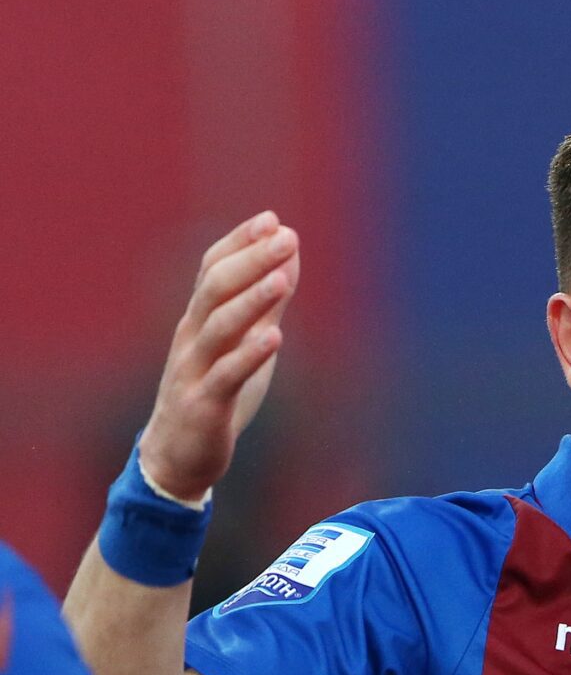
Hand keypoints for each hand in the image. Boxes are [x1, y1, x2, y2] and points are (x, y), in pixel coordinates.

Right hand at [135, 211, 300, 501]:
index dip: (240, 243)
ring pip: (219, 326)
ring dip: (252, 300)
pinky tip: (274, 338)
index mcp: (199, 319)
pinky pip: (226, 375)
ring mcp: (194, 370)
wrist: (177, 455)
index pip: (212, 269)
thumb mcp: (244, 343)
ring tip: (283, 277)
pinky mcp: (204, 404)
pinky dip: (249, 355)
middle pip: (215, 288)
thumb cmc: (214, 391)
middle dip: (251, 260)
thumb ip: (265, 305)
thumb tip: (288, 260)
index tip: (272, 219)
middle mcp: (191, 337)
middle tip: (286, 236)